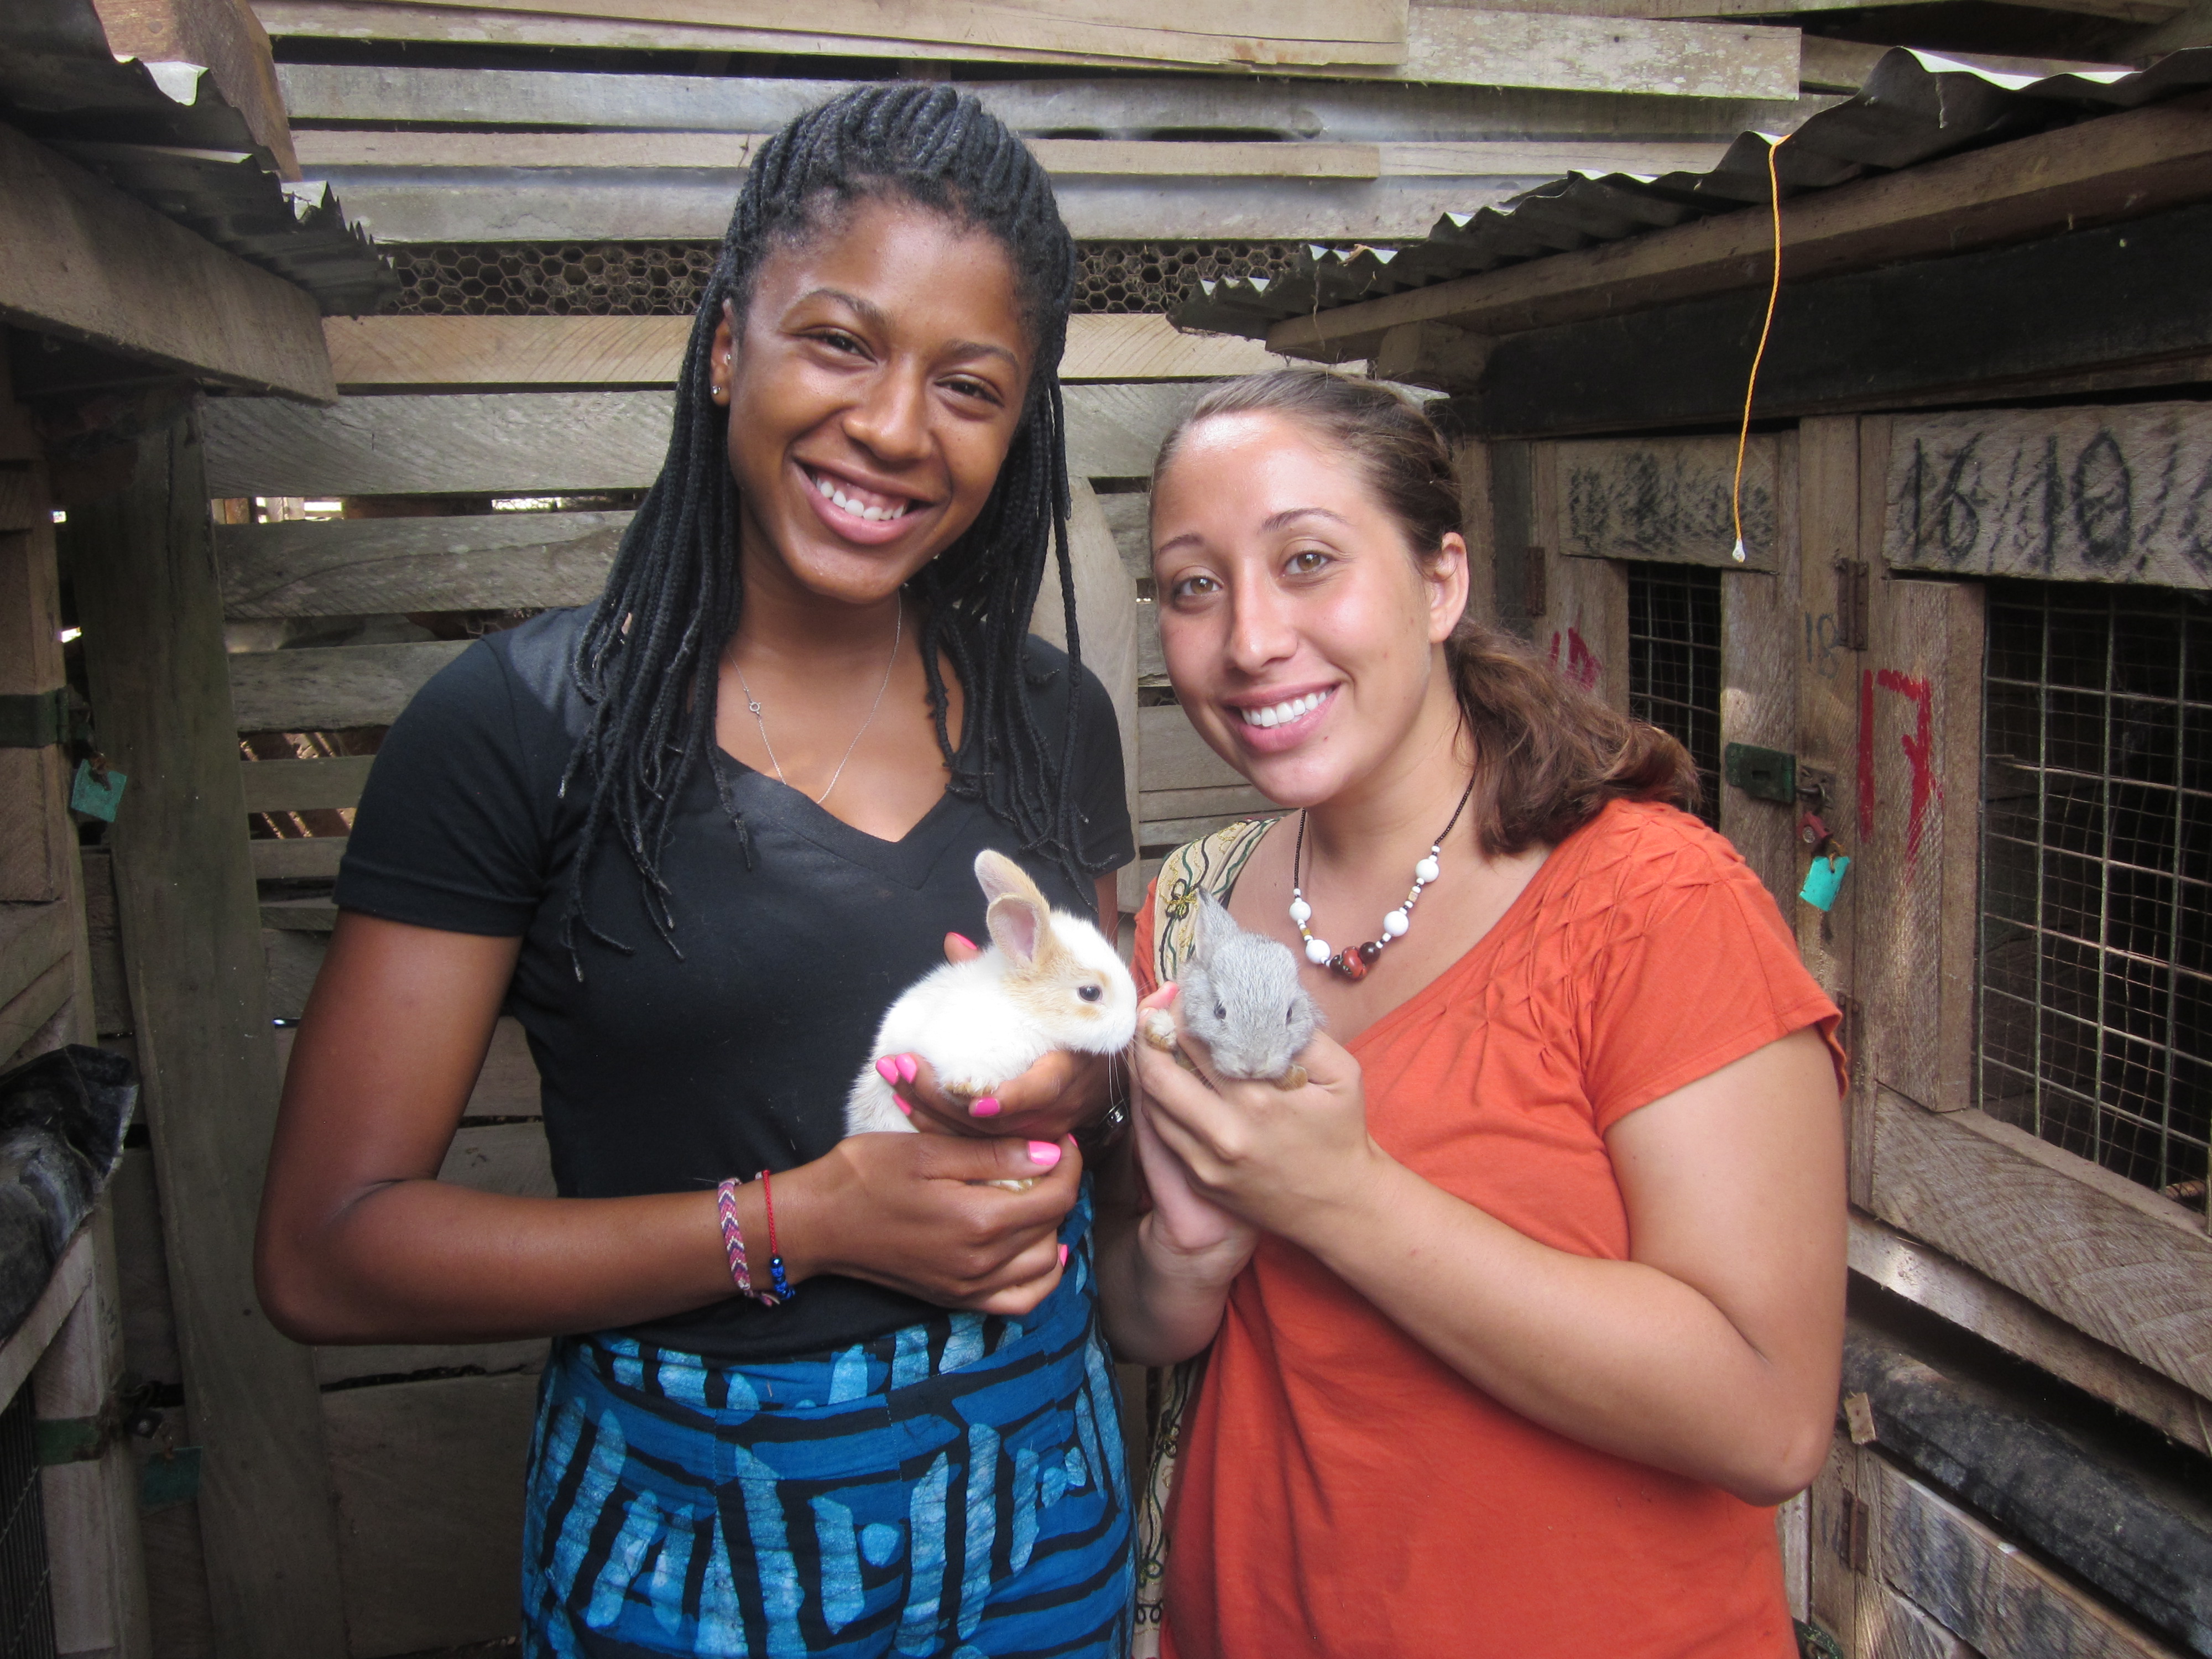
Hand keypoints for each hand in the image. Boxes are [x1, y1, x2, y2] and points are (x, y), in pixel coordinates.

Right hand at [786, 1131, 1081, 1315]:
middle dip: (1060, 1190)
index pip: (1056, 1197)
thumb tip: (1050, 1155)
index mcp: (978, 1221)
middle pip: (1053, 1228)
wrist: (818, 1223)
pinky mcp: (955, 1299)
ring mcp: (968, 1288)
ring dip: (1052, 1230)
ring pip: (1044, 1267)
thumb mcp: (928, 1150)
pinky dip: (1038, 1279)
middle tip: (1047, 1161)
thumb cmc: (865, 1176)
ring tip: (1037, 1199)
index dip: (1069, 1164)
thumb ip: (993, 1157)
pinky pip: (1018, 1302)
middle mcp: (981, 1264)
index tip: (1061, 1141)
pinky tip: (1034, 1251)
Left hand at [881, 931, 1115, 1142]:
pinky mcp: (1018, 1144)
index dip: (1012, 1099)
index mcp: (1069, 1068)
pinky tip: (905, 1103)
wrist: (1106, 1076)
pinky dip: (938, 1126)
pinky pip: (974, 1145)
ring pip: (979, 1138)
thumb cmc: (1074, 1030)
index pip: (1044, 1090)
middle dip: (943, 1100)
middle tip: (904, 1066)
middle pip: (995, 1123)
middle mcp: (1054, 1111)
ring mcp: (1036, 1133)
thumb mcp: (1052, 1003)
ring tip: (895, 1079)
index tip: (977, 1100)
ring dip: (931, 1111)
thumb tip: (954, 943)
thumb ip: (1006, 976)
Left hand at [1131, 989, 1385, 1246]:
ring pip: (1151, 1103)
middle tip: (1154, 1010)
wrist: (1339, 1207)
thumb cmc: (1341, 1134)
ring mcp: (1205, 1161)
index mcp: (1258, 1100)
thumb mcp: (1342, 1076)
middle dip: (1149, 1033)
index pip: (1196, 1041)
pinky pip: (1161, 1132)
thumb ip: (1304, 1035)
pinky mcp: (1198, 1179)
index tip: (1182, 991)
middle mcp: (1223, 1133)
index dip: (1180, 1010)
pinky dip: (1156, 1100)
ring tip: (1153, 1038)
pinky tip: (1165, 1078)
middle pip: (1158, 1072)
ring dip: (1146, 1066)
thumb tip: (1265, 1000)